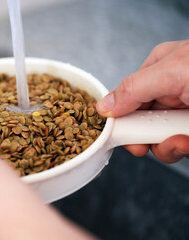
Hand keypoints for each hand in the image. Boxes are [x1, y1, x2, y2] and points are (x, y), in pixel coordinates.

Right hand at [97, 40, 188, 162]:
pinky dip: (181, 149)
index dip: (119, 120)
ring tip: (180, 141)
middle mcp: (168, 91)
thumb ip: (134, 88)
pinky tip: (187, 143)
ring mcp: (181, 113)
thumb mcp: (173, 71)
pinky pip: (177, 147)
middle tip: (143, 145)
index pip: (126, 98)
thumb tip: (102, 106)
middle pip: (140, 122)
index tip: (117, 136)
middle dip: (142, 138)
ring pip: (159, 139)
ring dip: (165, 148)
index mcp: (157, 71)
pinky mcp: (188, 130)